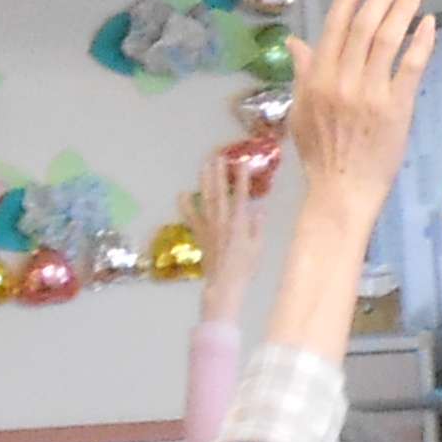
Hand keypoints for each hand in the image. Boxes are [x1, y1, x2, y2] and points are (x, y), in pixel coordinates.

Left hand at [185, 151, 265, 321]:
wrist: (224, 283)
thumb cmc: (244, 268)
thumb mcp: (257, 247)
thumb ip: (257, 226)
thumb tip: (260, 209)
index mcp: (239, 224)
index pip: (241, 197)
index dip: (241, 180)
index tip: (241, 165)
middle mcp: (222, 221)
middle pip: (220, 193)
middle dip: (219, 174)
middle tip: (217, 158)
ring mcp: (209, 226)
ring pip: (206, 200)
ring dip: (204, 182)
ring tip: (203, 166)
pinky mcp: (200, 234)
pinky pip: (191, 217)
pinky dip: (185, 205)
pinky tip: (181, 193)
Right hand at [287, 0, 431, 226]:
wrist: (342, 190)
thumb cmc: (320, 154)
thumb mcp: (301, 111)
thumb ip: (302, 73)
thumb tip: (295, 42)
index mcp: (317, 79)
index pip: (334, 28)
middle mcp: (343, 81)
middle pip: (364, 27)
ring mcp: (371, 94)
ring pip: (388, 40)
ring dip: (402, 10)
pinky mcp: (397, 109)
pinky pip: (411, 67)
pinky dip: (421, 42)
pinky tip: (428, 23)